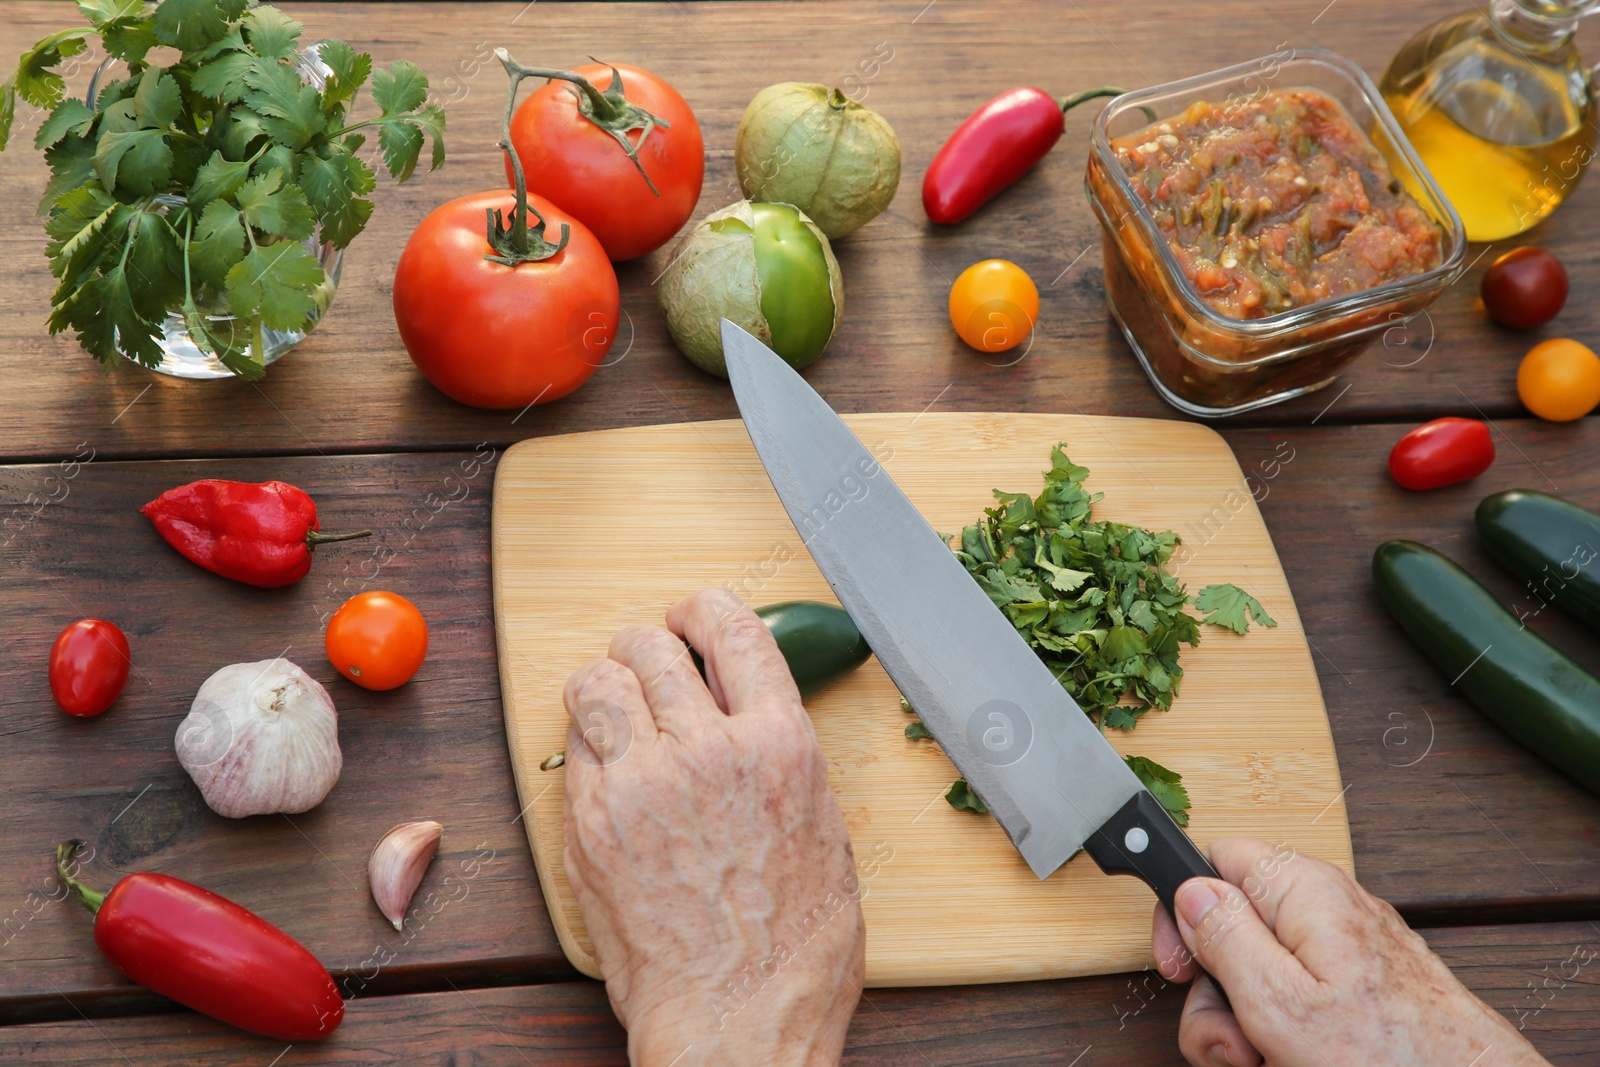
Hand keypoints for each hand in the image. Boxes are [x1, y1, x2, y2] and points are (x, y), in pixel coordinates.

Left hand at [561, 589, 864, 1066]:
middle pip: (651, 643)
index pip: (733, 629)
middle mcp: (709, 749)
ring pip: (597, 681)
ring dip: (605, 683)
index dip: (702, 609)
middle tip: (647, 665)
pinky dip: (585, 743)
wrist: (737, 1015)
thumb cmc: (794, 946)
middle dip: (646, 645)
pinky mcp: (590, 823)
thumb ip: (783, 758)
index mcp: (780, 744)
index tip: (691, 615)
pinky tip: (608, 768)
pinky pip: (572, 746)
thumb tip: (755, 718)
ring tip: (616, 707)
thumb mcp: (825, 830)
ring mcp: (641, 783)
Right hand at [1151, 838, 1549, 1066]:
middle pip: (1231, 928)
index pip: (1215, 859)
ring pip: (1259, 970)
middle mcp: (1324, 907)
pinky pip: (1297, 994)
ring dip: (1245, 1022)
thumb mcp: (1278, 1000)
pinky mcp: (1357, 985)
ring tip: (1265, 1060)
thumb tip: (1190, 891)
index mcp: (1302, 890)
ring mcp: (1343, 948)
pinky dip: (1283, 1030)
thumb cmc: (1389, 1057)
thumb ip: (1225, 936)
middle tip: (1232, 1038)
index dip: (1185, 909)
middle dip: (1217, 990)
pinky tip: (1291, 1060)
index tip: (1180, 965)